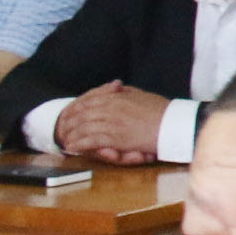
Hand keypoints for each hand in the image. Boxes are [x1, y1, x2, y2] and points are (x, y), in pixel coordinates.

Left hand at [55, 81, 175, 162]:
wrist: (175, 124)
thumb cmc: (162, 110)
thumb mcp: (142, 94)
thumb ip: (125, 91)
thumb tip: (115, 86)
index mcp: (118, 97)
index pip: (90, 100)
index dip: (76, 108)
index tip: (69, 114)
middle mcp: (113, 108)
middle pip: (83, 114)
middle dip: (69, 122)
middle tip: (61, 129)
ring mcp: (114, 122)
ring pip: (85, 127)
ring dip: (72, 134)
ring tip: (64, 140)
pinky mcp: (117, 137)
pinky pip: (92, 140)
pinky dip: (80, 144)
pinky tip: (73, 148)